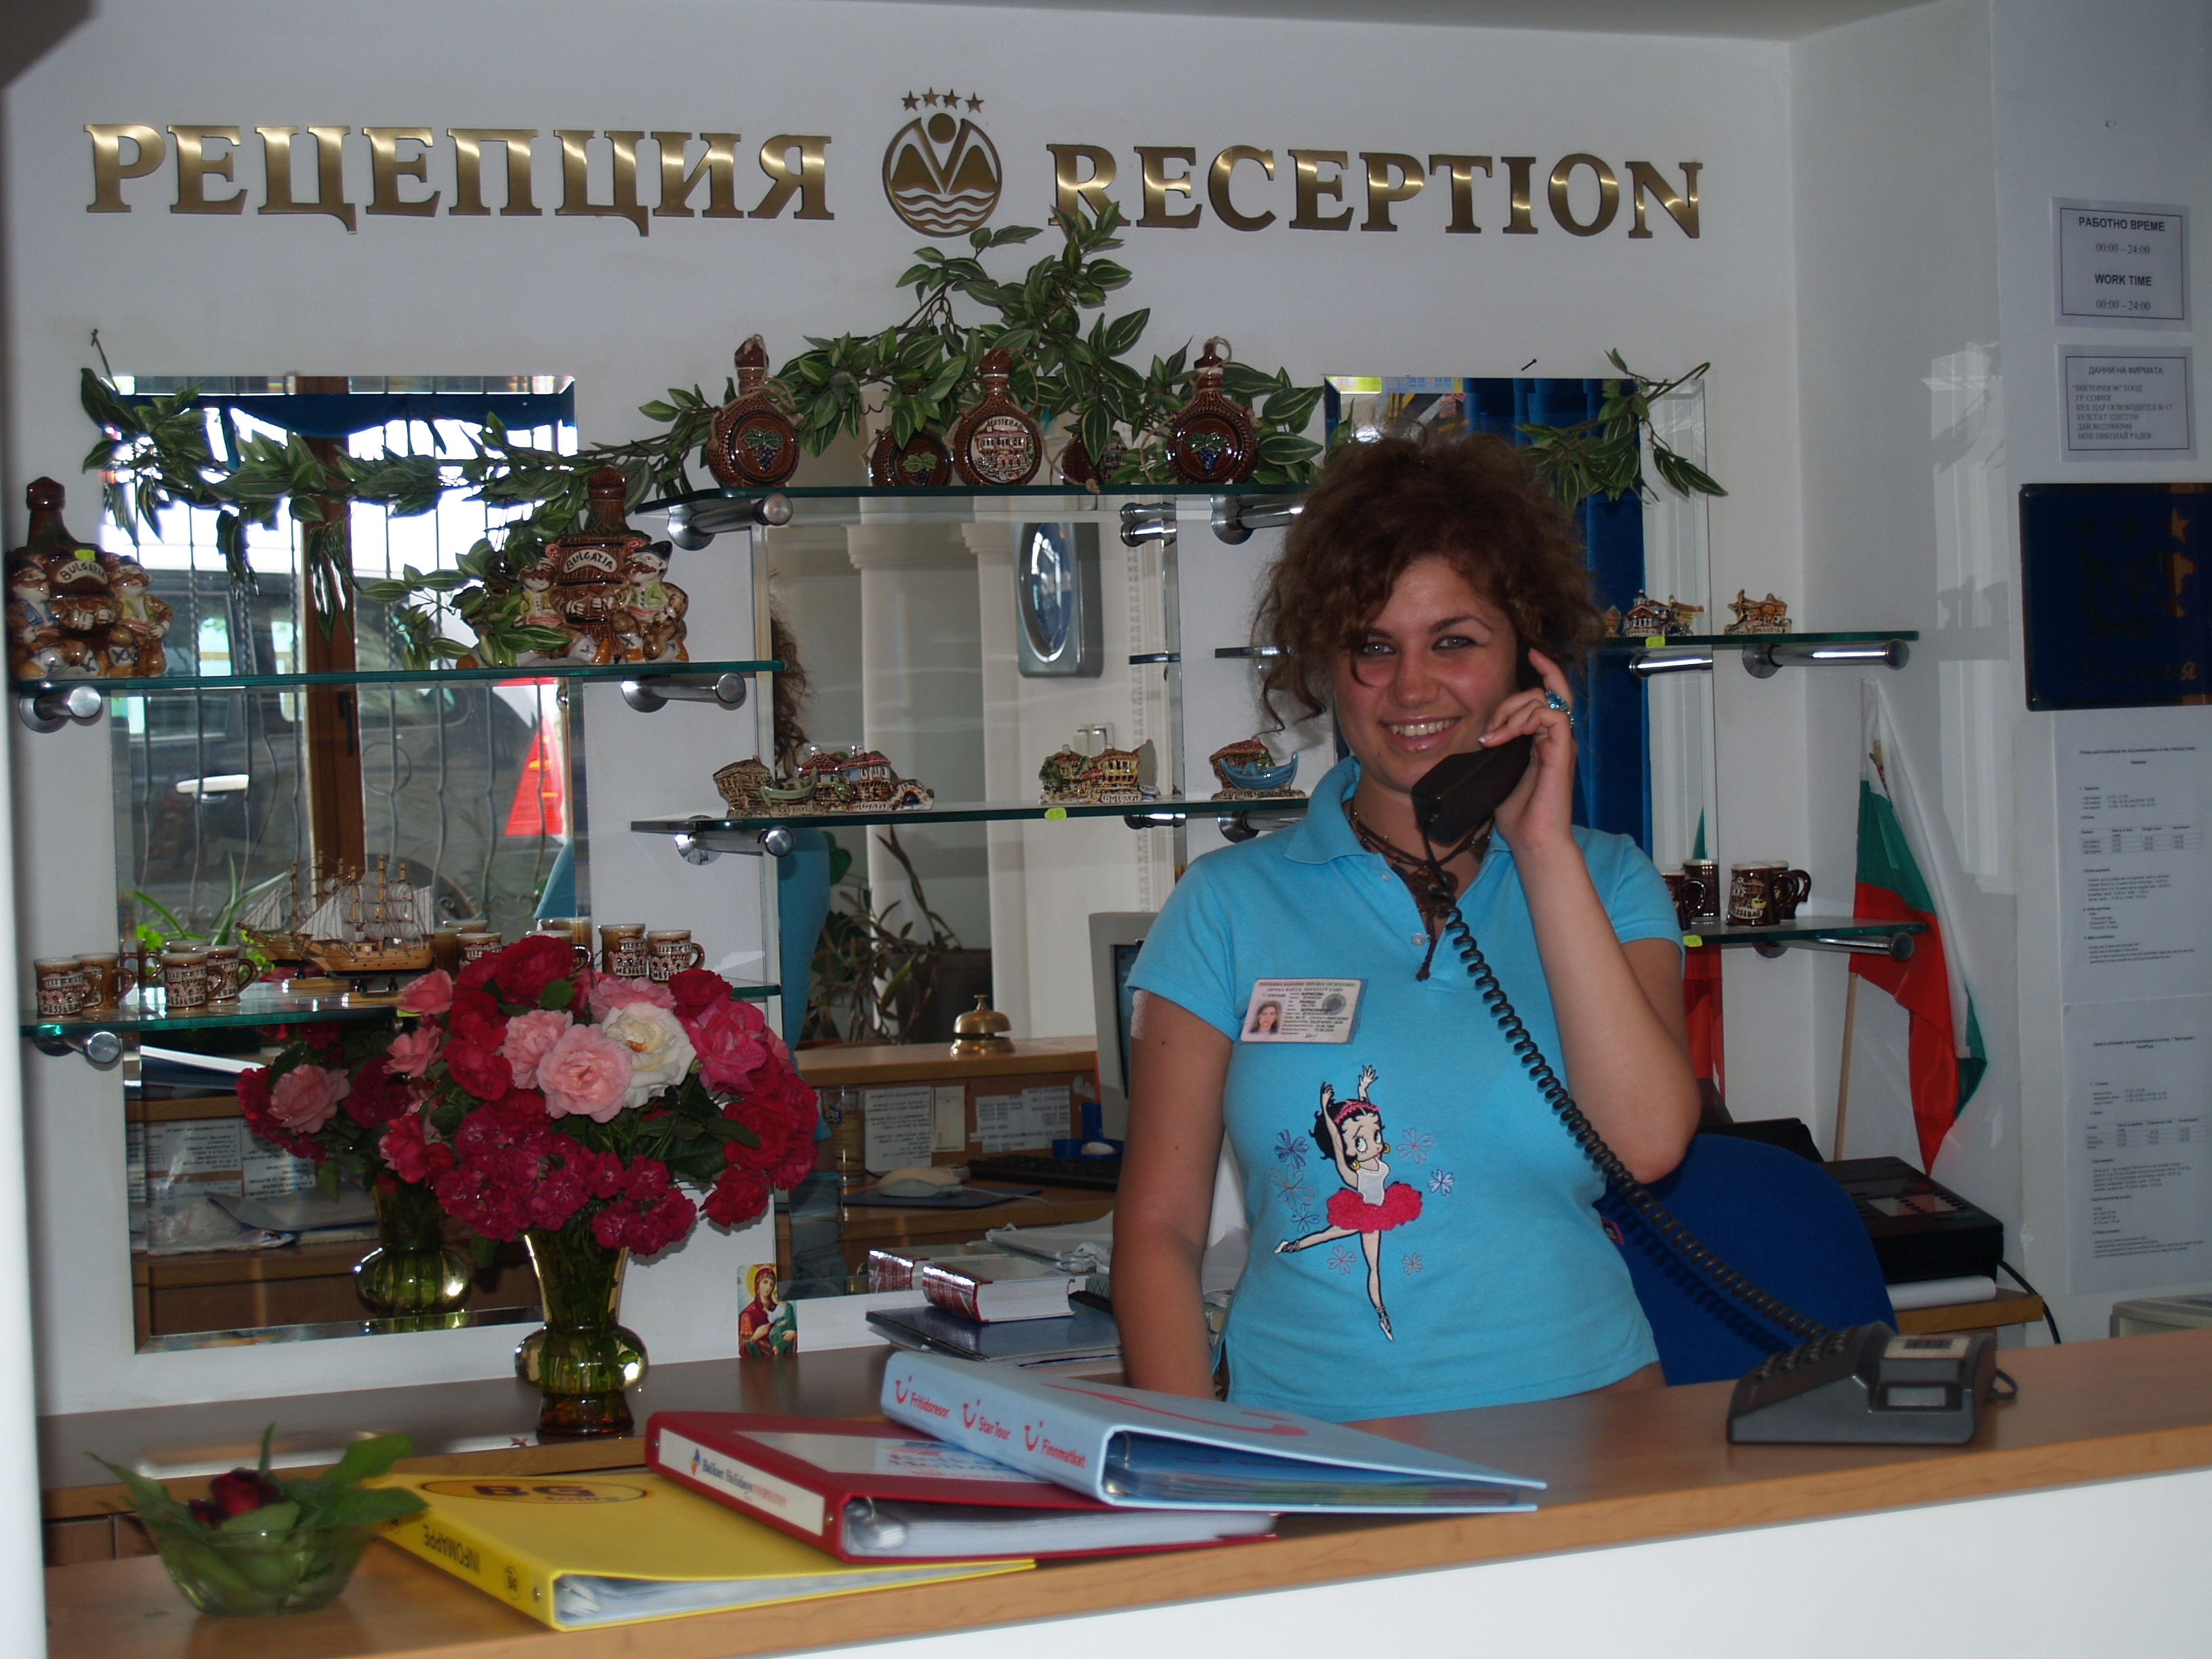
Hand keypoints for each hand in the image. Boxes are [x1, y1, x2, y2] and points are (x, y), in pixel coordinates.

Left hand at [1481, 647, 1576, 855]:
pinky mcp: (1562, 752)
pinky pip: (1551, 716)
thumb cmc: (1517, 813)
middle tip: (1489, 728)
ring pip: (1544, 701)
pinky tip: (1508, 737)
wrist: (1533, 840)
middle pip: (1543, 693)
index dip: (1544, 671)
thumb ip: (1497, 746)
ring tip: (1494, 737)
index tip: (1531, 652)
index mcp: (1544, 740)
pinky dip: (1526, 719)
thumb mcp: (1498, 770)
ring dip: (1513, 712)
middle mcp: (1556, 738)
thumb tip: (1480, 733)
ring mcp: (1561, 744)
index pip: (1549, 695)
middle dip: (1510, 700)